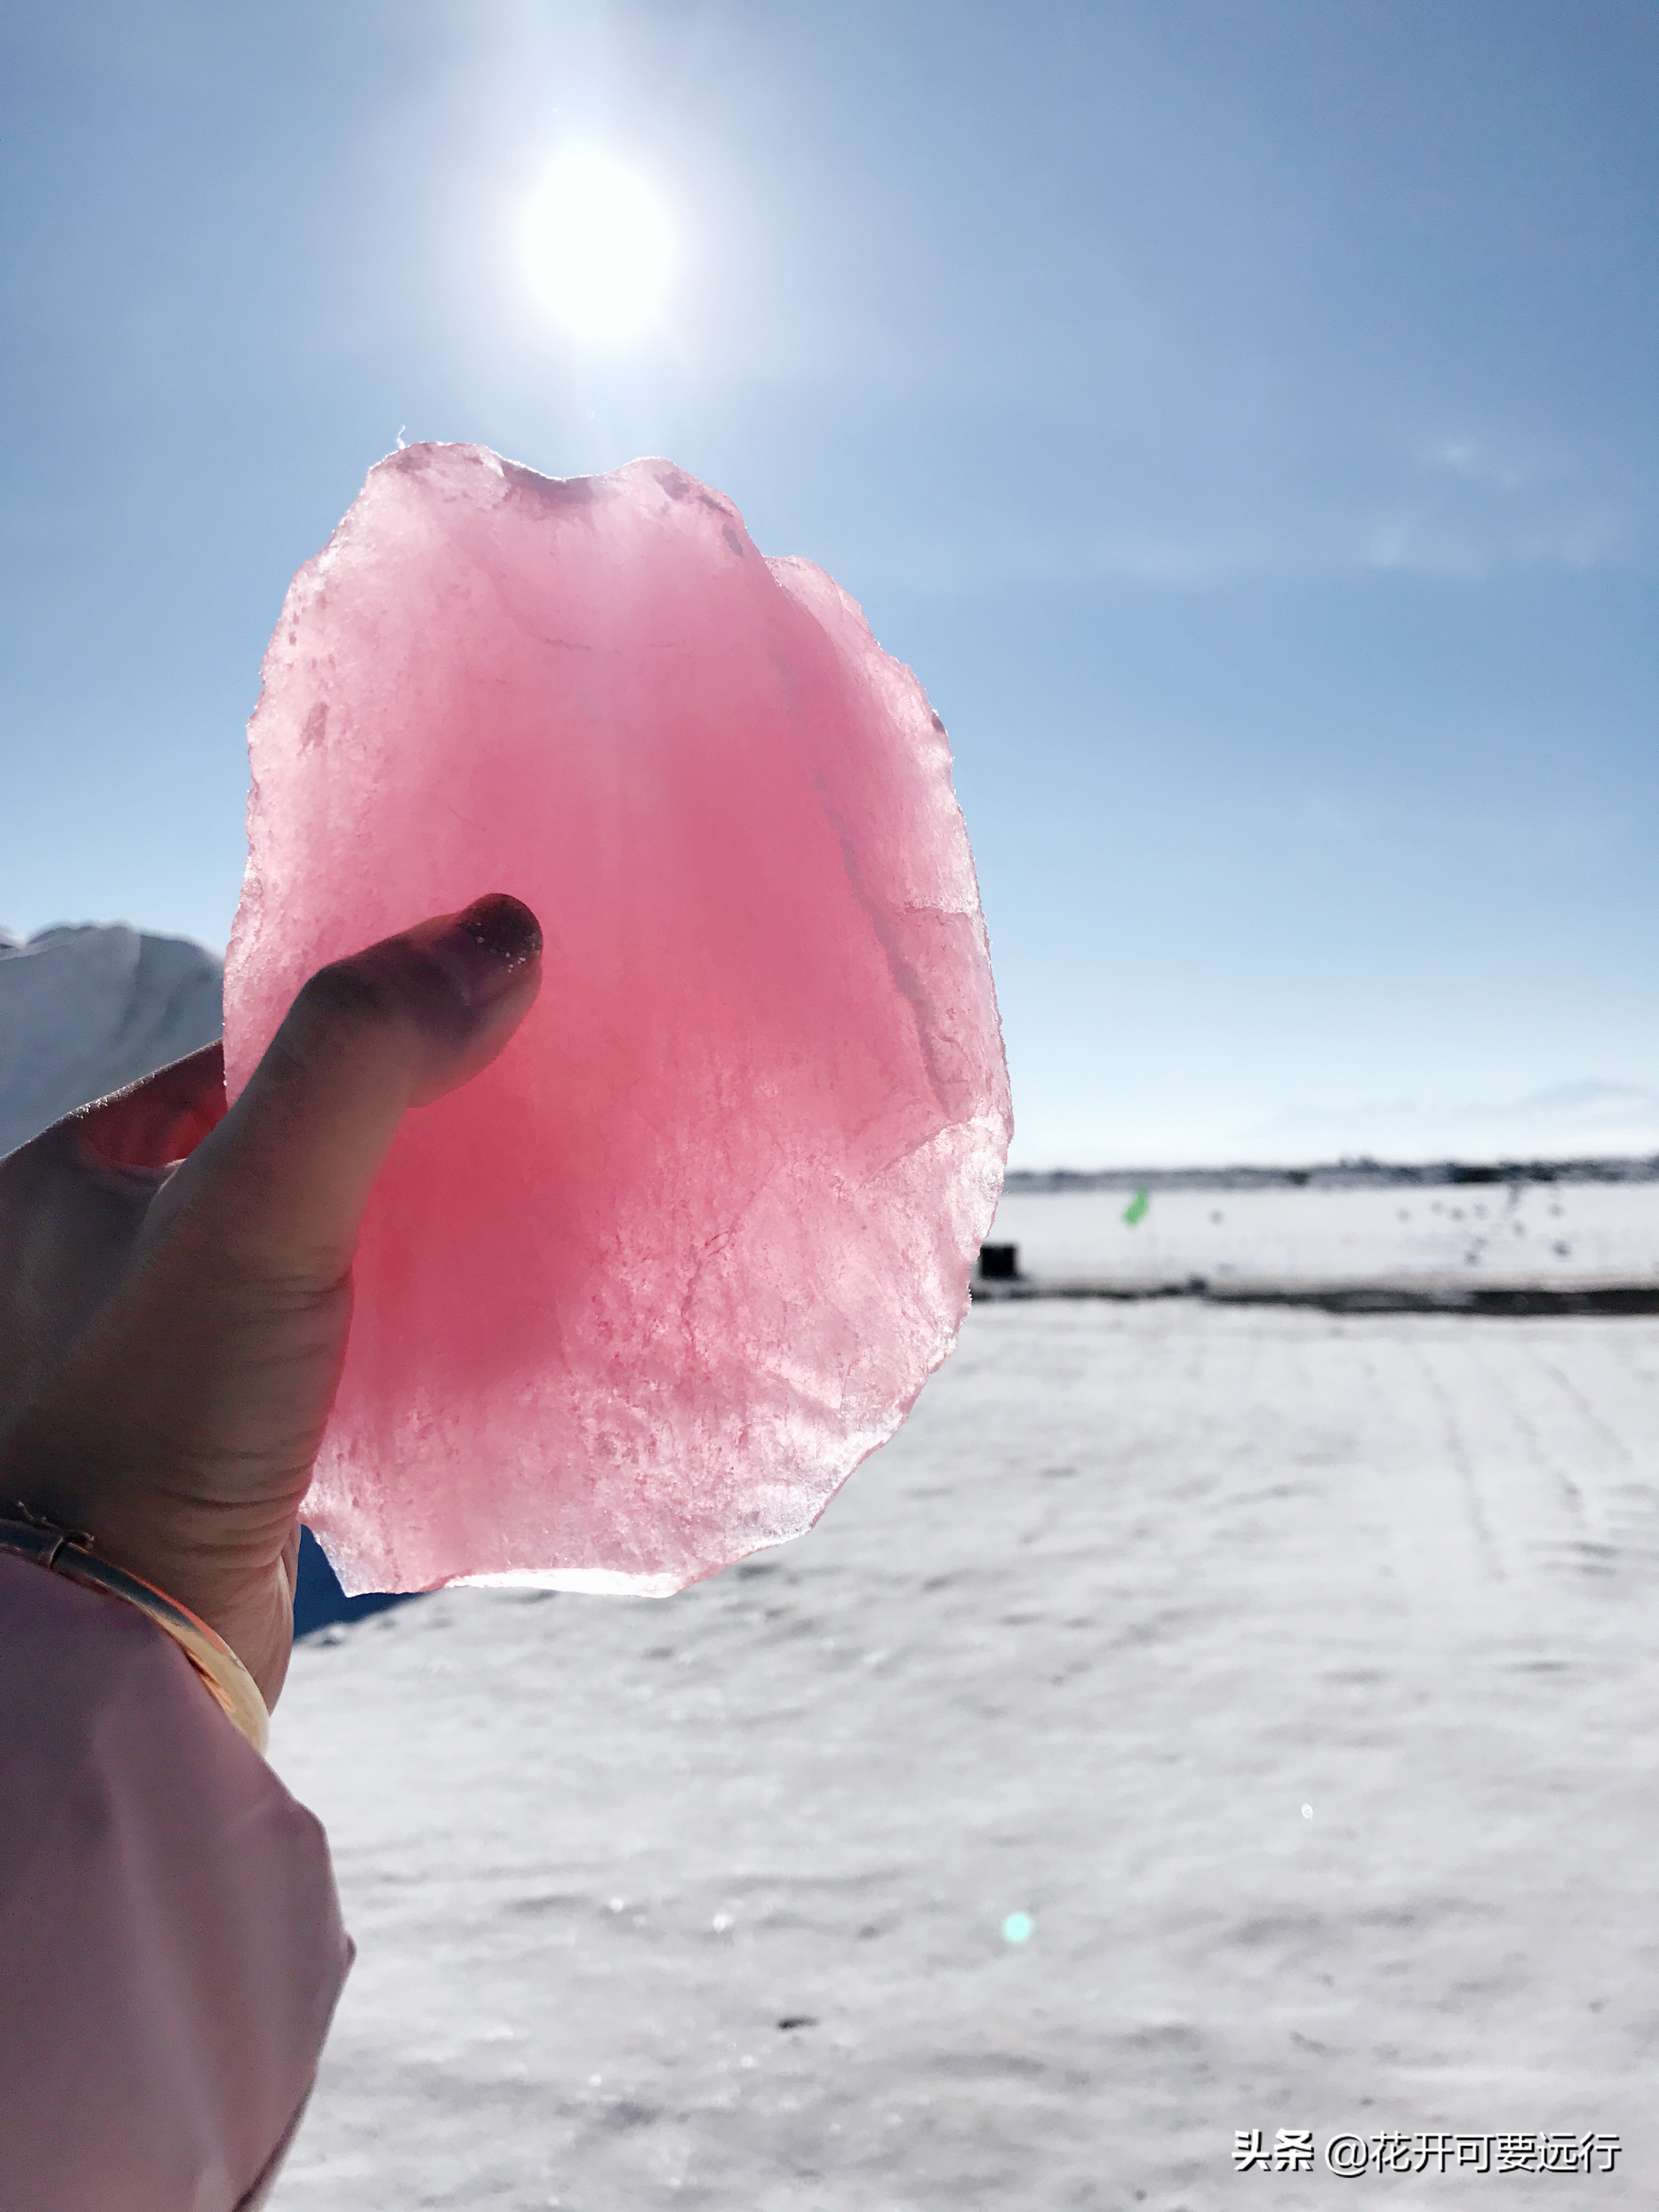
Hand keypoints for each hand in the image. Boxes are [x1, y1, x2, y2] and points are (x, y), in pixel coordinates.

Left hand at [0, 895, 541, 1709]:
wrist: (126, 1665)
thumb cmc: (151, 1422)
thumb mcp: (253, 1211)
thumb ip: (362, 1063)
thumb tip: (502, 930)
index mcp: (61, 1174)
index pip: (237, 1057)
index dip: (357, 1029)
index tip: (473, 1018)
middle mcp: (92, 1254)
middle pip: (282, 1145)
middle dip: (398, 1125)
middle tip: (518, 1105)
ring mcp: (156, 1350)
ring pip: (312, 1242)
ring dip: (405, 1223)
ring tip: (519, 1201)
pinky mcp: (219, 1435)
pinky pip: (327, 1333)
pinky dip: (397, 1312)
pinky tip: (472, 1312)